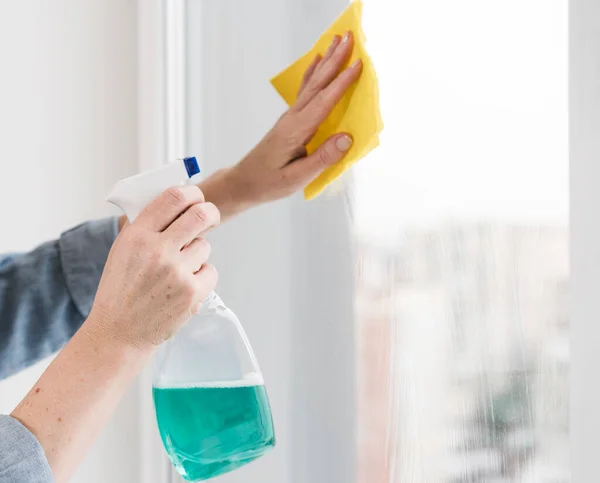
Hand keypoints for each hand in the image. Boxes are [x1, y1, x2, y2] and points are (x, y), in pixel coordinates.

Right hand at [91, 185, 219, 348]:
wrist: (119, 333)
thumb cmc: (120, 292)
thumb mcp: (123, 251)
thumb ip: (147, 229)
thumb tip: (177, 206)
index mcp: (137, 235)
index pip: (173, 198)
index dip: (191, 193)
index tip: (196, 197)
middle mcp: (157, 249)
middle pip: (200, 214)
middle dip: (210, 212)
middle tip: (210, 217)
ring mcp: (176, 271)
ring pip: (204, 246)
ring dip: (196, 254)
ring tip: (177, 271)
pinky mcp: (192, 292)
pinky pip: (210, 271)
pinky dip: (201, 277)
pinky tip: (183, 287)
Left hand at [201, 32, 362, 216]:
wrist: (244, 182)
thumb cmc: (269, 183)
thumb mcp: (297, 178)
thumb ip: (322, 158)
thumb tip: (347, 137)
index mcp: (296, 131)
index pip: (323, 102)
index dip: (341, 83)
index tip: (358, 64)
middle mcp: (293, 118)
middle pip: (317, 84)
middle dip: (335, 60)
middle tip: (350, 38)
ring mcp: (290, 117)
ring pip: (312, 84)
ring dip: (326, 61)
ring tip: (337, 41)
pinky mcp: (290, 120)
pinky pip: (305, 91)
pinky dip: (313, 73)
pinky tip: (317, 61)